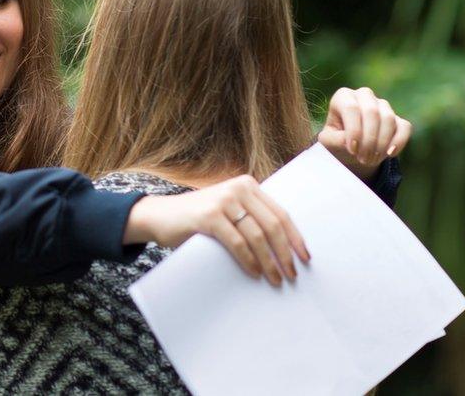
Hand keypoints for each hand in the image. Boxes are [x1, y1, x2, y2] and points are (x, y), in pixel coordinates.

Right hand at [125, 175, 309, 285]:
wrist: (160, 216)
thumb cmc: (197, 219)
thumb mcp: (228, 210)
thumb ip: (250, 217)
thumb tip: (284, 247)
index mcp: (248, 185)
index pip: (281, 213)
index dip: (295, 238)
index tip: (304, 258)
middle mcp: (238, 188)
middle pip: (273, 225)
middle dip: (285, 253)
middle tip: (291, 274)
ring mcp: (223, 201)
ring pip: (257, 236)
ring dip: (269, 261)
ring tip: (275, 279)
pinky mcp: (209, 216)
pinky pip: (237, 242)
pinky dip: (249, 260)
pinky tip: (255, 273)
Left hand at [318, 87, 412, 180]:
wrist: (351, 149)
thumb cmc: (335, 141)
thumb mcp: (328, 142)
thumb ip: (335, 140)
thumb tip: (352, 142)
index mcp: (343, 97)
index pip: (351, 108)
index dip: (354, 130)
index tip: (352, 150)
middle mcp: (364, 96)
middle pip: (372, 112)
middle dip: (369, 139)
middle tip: (363, 158)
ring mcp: (383, 105)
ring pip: (388, 119)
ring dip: (381, 143)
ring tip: (371, 159)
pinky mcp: (398, 118)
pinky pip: (404, 127)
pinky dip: (399, 142)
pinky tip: (390, 154)